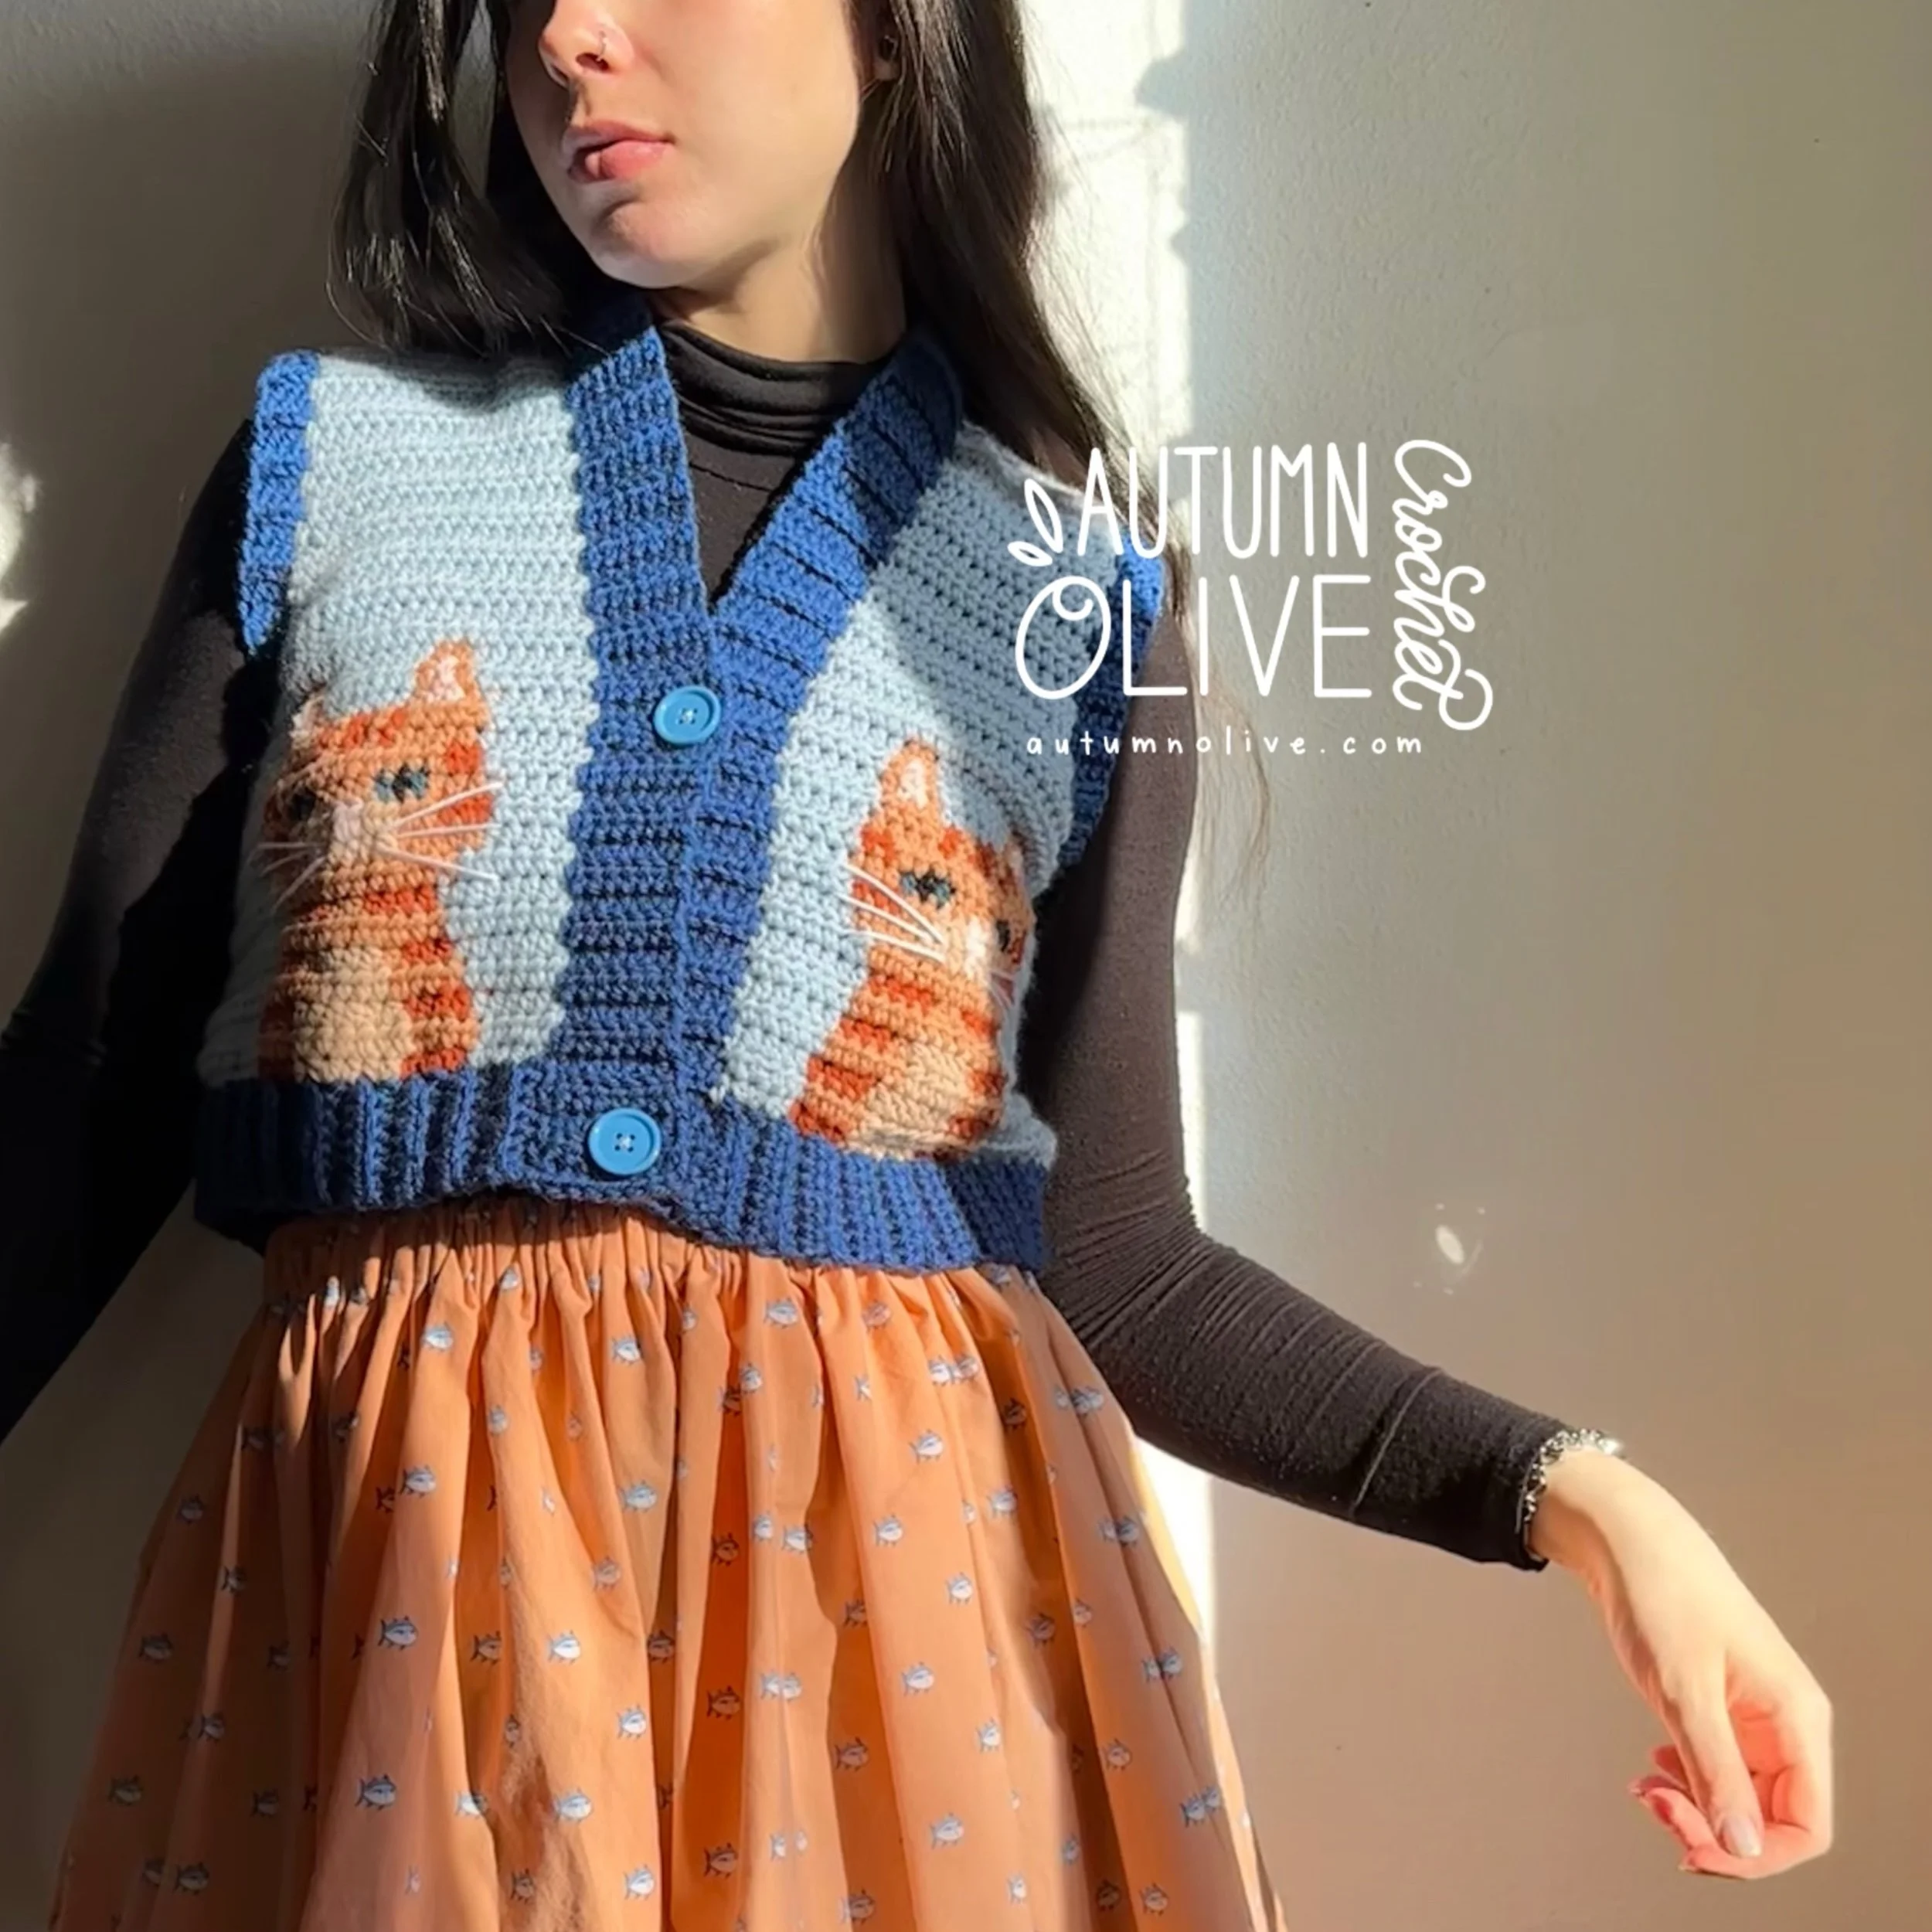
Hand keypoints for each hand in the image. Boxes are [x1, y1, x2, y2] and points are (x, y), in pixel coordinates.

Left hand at [1527, 1449, 1833, 1879]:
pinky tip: (1655, 1769)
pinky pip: (1720, 1769)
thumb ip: (1715, 1772)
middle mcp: (1785, 1723)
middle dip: (1716, 1832)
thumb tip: (1743, 1848)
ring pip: (1743, 1798)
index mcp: (1795, 1718)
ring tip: (1648, 1790)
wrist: (1628, 1539)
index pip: (1807, 1825)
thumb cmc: (1661, 1596)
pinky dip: (1687, 1781)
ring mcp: (1754, 1716)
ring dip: (1698, 1810)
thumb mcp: (1683, 1691)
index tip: (1691, 1846)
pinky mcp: (1723, 1707)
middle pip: (1773, 1820)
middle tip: (1656, 1807)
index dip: (1756, 1854)